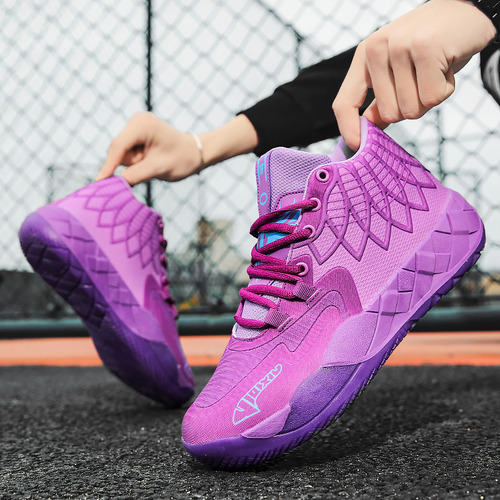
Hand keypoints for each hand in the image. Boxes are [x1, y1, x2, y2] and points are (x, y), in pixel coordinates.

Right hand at [96, 112, 201, 184]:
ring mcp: (136, 127)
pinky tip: (150, 160)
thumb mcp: (158, 169)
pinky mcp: (136, 134)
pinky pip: (127, 153)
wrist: (195, 153)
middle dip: (131, 164)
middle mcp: (137, 121)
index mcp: (143, 125)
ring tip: (153, 162)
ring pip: (121, 154)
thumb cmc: (182, 159)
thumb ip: (134, 176)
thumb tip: (114, 185)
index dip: (108, 166)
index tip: (98, 182)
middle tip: (152, 166)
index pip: (118, 147)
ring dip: (134, 164)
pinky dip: (136, 161)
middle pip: (118, 151)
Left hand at [332, 0, 496, 149]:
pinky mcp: (425, 49)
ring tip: (435, 69)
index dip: (348, 128)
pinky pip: (431, 98)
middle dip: (412, 106)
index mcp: (364, 56)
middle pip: (388, 115)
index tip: (356, 146)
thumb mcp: (397, 71)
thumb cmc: (431, 46)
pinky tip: (446, 66)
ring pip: (411, 110)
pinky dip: (445, 89)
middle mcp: (376, 49)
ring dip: (430, 97)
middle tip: (423, 79)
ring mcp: (399, 47)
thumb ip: (380, 99)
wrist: (468, 11)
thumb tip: (365, 132)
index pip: (345, 102)